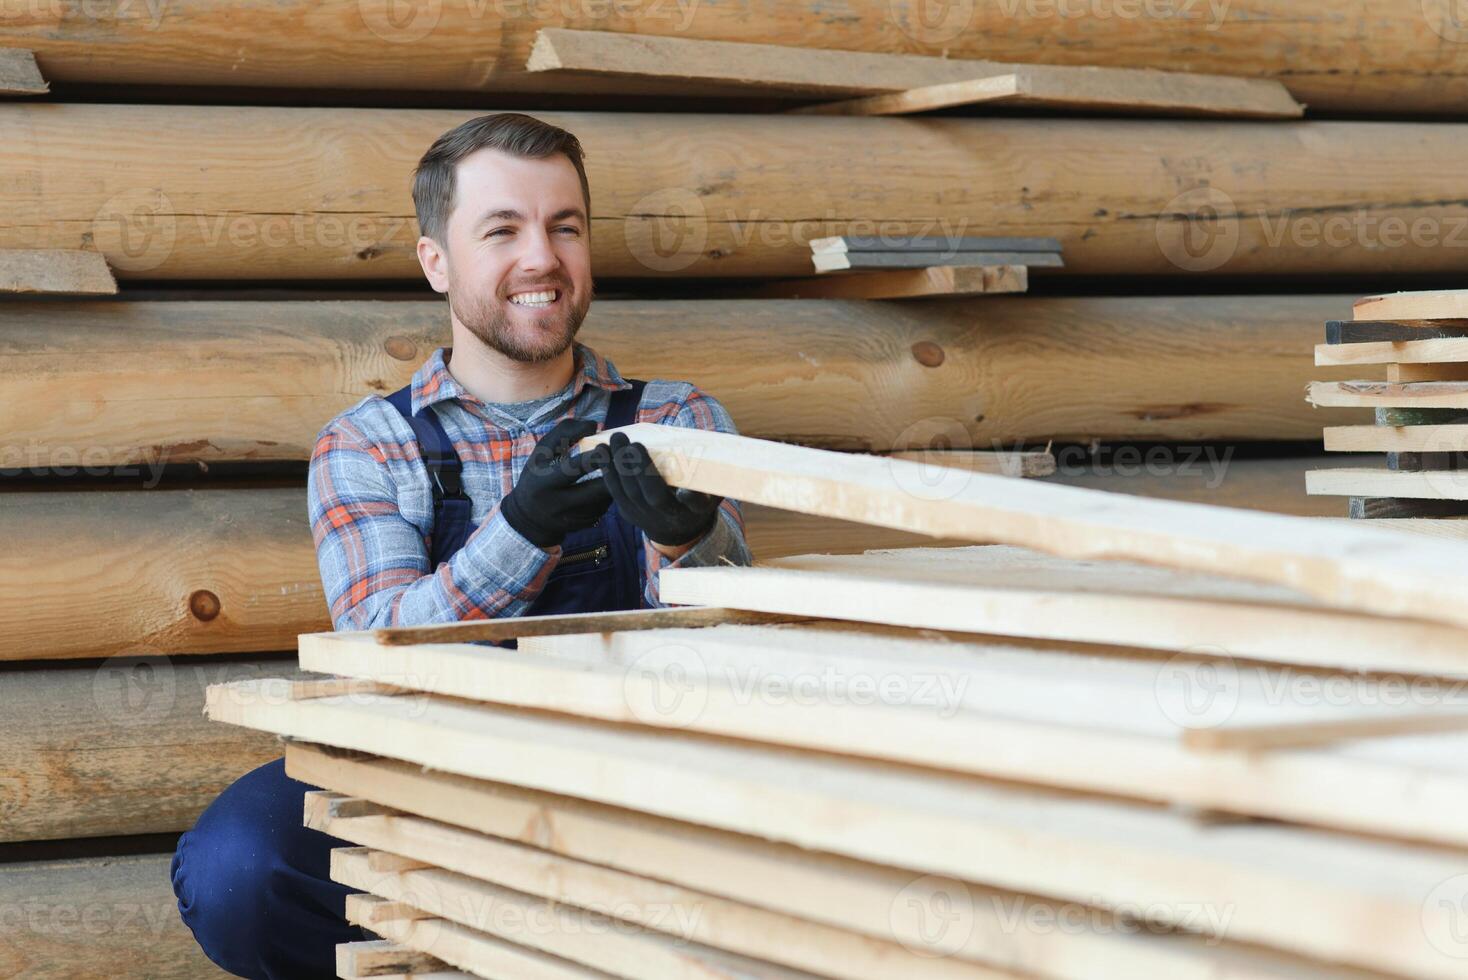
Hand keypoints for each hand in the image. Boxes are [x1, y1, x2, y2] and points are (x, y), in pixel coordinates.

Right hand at [500, 419, 610, 549]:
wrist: (529, 518)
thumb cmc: (537, 476)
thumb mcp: (541, 453)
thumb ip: (563, 433)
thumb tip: (594, 425)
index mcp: (544, 482)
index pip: (572, 470)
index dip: (593, 459)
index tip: (608, 447)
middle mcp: (558, 504)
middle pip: (595, 490)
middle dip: (613, 473)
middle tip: (626, 458)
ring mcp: (573, 518)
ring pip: (604, 500)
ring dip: (615, 483)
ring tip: (619, 468)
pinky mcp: (585, 525)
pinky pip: (605, 507)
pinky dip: (610, 494)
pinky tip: (611, 484)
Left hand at [592, 431, 721, 548]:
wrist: (675, 529)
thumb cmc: (696, 499)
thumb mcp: (711, 491)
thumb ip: (710, 476)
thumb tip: (718, 449)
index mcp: (695, 510)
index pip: (696, 505)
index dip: (691, 499)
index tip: (686, 491)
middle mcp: (670, 517)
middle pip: (653, 496)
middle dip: (639, 468)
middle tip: (631, 442)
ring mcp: (646, 517)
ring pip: (630, 492)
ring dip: (619, 465)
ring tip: (614, 439)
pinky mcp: (628, 513)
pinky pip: (616, 492)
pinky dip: (608, 471)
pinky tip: (603, 452)